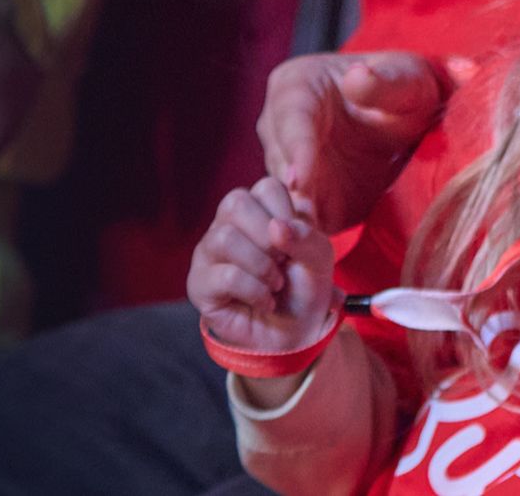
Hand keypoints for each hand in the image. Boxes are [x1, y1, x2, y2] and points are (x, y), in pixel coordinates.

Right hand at [188, 176, 336, 354]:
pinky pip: (224, 276)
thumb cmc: (304, 287)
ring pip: (224, 238)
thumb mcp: (320, 256)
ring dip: (261, 266)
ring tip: (275, 283)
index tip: (297, 242)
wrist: (295, 332)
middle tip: (282, 260)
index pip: (266, 187)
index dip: (288, 213)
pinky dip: (255, 291)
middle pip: (235, 203)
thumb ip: (305, 235)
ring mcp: (209, 253)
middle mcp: (228, 225)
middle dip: (268, 236)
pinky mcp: (199, 284)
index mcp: (258, 209)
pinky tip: (264, 301)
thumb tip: (276, 227)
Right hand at [258, 50, 458, 233]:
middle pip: (279, 162)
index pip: (290, 119)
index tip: (298, 179)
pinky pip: (297, 219)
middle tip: (301, 221)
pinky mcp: (305, 196)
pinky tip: (313, 253)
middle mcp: (279, 126)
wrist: (413, 120)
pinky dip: (304, 236)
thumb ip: (384, 80)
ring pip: (281, 195)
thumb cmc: (407, 88)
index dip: (296, 150)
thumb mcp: (406, 78)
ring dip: (294, 219)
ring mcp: (287, 163)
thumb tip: (357, 77)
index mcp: (295, 86)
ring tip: (303, 243)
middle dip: (290, 193)